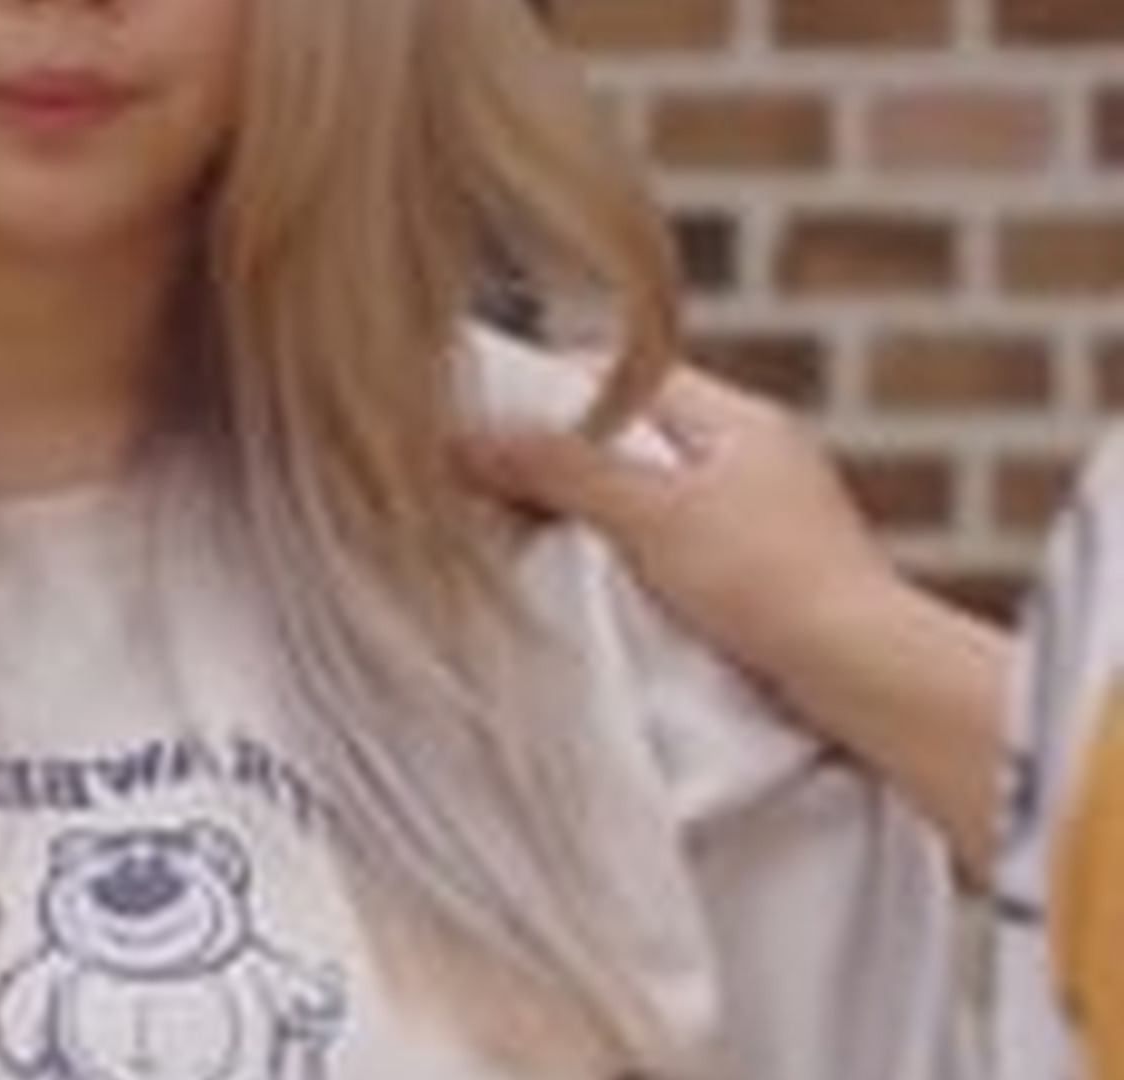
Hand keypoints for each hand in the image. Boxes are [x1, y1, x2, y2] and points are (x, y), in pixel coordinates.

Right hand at [457, 366, 897, 687]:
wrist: (863, 672)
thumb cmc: (767, 580)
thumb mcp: (647, 514)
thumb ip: (558, 470)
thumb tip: (467, 437)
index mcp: (740, 420)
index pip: (629, 376)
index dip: (555, 390)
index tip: (492, 416)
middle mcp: (758, 457)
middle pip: (636, 438)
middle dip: (569, 459)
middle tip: (500, 483)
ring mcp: (765, 517)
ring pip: (655, 496)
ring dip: (600, 514)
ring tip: (540, 535)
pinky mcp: (766, 574)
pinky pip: (678, 546)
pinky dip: (634, 557)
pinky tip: (603, 586)